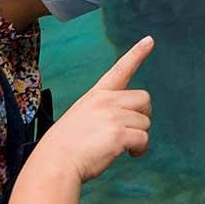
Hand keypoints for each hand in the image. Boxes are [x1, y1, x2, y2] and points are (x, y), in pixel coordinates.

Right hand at [38, 38, 152, 183]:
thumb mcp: (81, 118)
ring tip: (122, 147)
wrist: (55, 163)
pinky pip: (144, 139)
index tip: (149, 40)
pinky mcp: (119, 134)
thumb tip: (127, 125)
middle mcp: (106, 101)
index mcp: (96, 95)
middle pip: (144, 99)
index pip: (119, 70)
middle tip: (132, 131)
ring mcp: (113, 116)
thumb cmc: (66, 146)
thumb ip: (103, 113)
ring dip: (139, 137)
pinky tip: (128, 154)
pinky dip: (140, 149)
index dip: (136, 54)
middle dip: (143, 115)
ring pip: (145, 122)